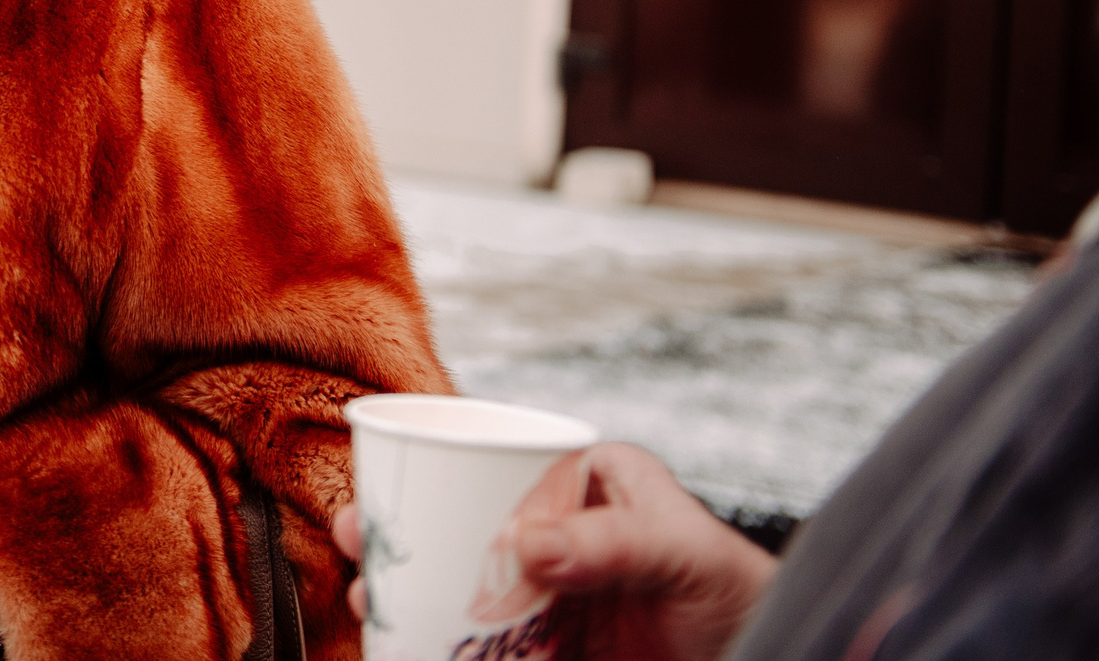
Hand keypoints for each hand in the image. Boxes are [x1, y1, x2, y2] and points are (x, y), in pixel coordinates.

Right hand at [330, 443, 775, 660]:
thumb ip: (612, 544)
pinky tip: (411, 646)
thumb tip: (525, 546)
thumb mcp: (683, 555)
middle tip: (355, 540)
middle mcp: (558, 534)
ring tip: (370, 603)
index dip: (429, 465)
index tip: (383, 487)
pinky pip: (483, 646)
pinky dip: (442, 644)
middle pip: (459, 520)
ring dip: (408, 591)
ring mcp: (550, 596)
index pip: (498, 457)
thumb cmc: (743, 598)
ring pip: (459, 584)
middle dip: (398, 529)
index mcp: (585, 482)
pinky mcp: (549, 651)